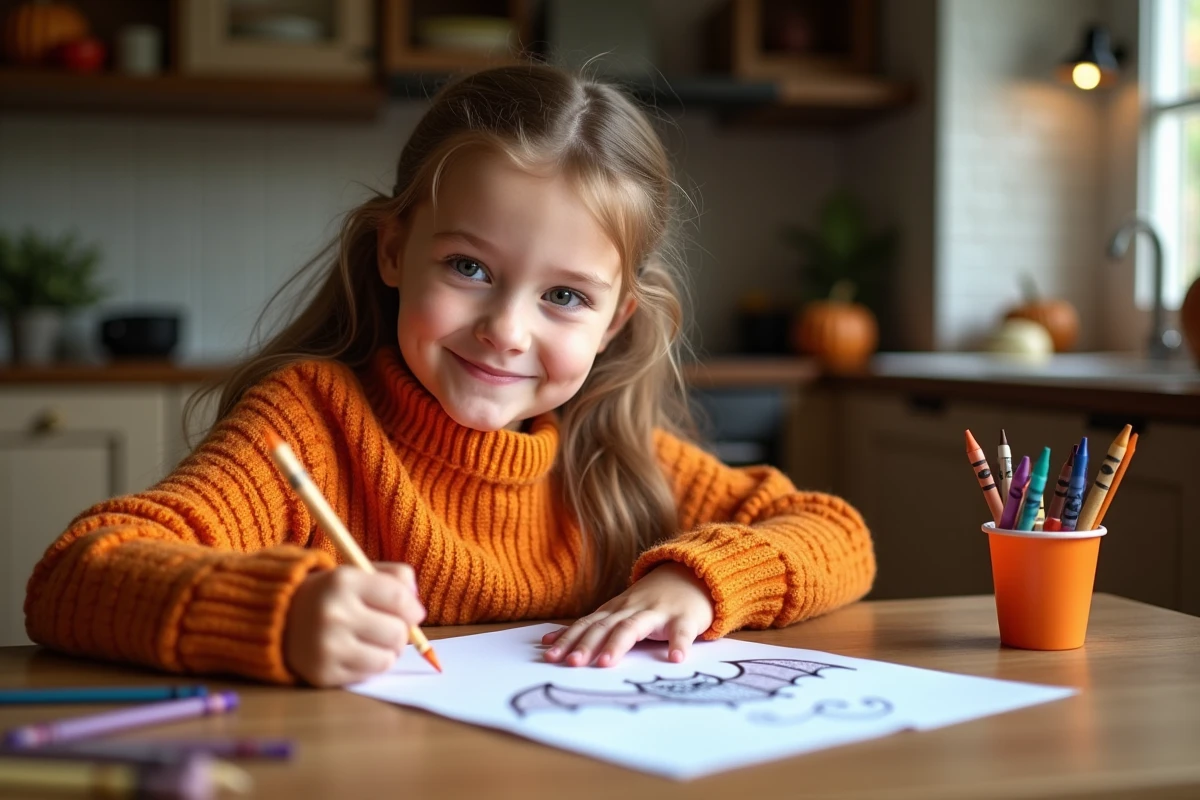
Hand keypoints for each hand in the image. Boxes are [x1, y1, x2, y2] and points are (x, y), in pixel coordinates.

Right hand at [284, 563, 424, 686]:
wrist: (280, 619)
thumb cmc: (331, 595)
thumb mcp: (357, 573)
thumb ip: (394, 578)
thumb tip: (417, 605)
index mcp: (343, 581)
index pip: (399, 598)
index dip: (413, 608)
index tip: (413, 612)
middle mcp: (334, 614)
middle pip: (397, 632)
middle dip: (402, 631)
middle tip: (392, 628)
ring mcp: (327, 646)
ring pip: (388, 658)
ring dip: (390, 651)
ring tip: (376, 641)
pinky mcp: (323, 673)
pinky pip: (370, 674)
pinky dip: (372, 665)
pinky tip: (359, 653)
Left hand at [542, 562, 713, 667]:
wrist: (692, 576)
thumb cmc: (651, 602)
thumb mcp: (618, 612)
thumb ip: (589, 627)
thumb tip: (547, 643)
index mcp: (615, 610)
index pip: (587, 624)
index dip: (568, 639)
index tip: (550, 656)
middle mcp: (632, 609)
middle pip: (606, 626)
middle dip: (587, 644)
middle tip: (572, 663)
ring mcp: (658, 612)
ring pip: (635, 627)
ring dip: (619, 644)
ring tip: (606, 664)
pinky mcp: (684, 618)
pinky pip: (681, 632)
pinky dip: (678, 644)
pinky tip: (674, 658)